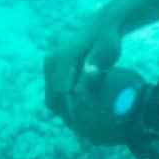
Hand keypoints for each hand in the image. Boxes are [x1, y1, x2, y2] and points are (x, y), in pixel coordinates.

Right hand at [44, 18, 127, 139]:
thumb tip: (89, 71)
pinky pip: (53, 92)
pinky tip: (79, 110)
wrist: (101, 27)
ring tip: (82, 123)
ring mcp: (49, 63)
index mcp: (63, 57)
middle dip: (67, 115)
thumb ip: (100, 60)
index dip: (70, 112)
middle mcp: (52, 60)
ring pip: (51, 98)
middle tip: (83, 131)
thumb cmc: (108, 40)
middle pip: (53, 98)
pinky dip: (63, 103)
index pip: (61, 92)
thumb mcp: (109, 49)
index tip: (82, 127)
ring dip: (64, 111)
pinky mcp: (50, 67)